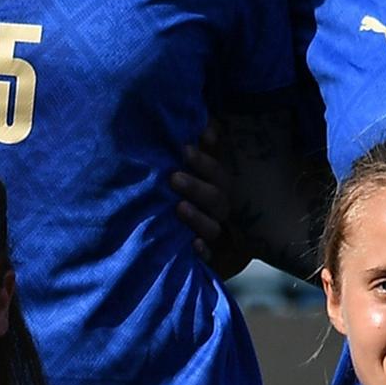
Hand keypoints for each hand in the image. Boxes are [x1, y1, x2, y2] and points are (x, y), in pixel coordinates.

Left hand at [169, 131, 253, 273]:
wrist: (168, 253)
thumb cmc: (171, 205)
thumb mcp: (177, 177)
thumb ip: (188, 153)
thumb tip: (190, 122)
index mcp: (213, 189)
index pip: (215, 171)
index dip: (206, 158)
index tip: (189, 144)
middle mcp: (217, 212)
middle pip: (216, 196)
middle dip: (197, 185)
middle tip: (173, 177)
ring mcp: (215, 237)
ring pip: (213, 225)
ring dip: (198, 216)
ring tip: (179, 207)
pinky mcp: (209, 262)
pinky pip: (211, 259)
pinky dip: (203, 251)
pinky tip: (195, 245)